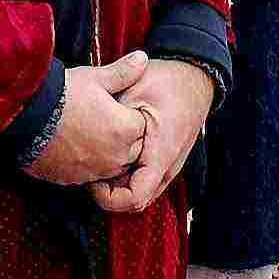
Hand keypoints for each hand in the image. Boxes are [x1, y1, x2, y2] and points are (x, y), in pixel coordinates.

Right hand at [26, 53, 154, 187]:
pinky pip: (90, 175)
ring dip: (106, 152)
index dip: (128, 114)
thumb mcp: (95, 78)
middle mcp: (115, 155)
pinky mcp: (75, 179)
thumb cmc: (64, 95)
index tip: (113, 106)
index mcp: (126, 130)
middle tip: (100, 118)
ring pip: (112, 165)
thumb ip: (123, 72)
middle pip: (132, 149)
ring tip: (87, 133)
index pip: (141, 125)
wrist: (27, 117)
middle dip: (122, 136)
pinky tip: (73, 148)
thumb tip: (142, 58)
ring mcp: (95, 171)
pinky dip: (86, 164)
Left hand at [94, 59, 218, 215]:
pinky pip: (145, 180)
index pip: (134, 198)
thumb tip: (84, 127)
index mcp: (160, 154)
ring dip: (119, 184)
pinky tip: (114, 156)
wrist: (195, 77)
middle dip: (110, 192)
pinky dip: (128, 176)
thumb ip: (111, 112)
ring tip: (102, 163)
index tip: (93, 179)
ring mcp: (169, 166)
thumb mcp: (133, 90)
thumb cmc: (168, 82)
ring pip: (140, 192)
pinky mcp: (165, 161)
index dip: (108, 197)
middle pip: (136, 201)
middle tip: (92, 170)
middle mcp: (168, 167)